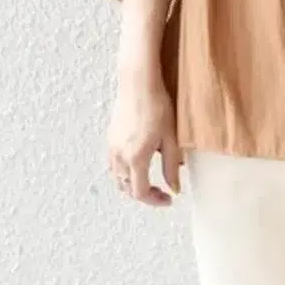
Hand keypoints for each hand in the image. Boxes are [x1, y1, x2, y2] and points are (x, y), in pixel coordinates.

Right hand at [107, 67, 179, 205]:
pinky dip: (125, 172)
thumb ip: (171, 166)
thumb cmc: (158, 107)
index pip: (141, 192)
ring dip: (133, 185)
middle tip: (162, 192)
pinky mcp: (110, 138)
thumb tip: (174, 188)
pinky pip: (114, 165)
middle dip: (145, 194)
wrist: (139, 84)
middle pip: (127, 188)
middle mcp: (120, 156)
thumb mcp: (170, 138)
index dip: (155, 201)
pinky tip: (138, 164)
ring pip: (118, 178)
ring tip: (151, 180)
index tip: (168, 199)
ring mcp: (112, 147)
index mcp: (136, 158)